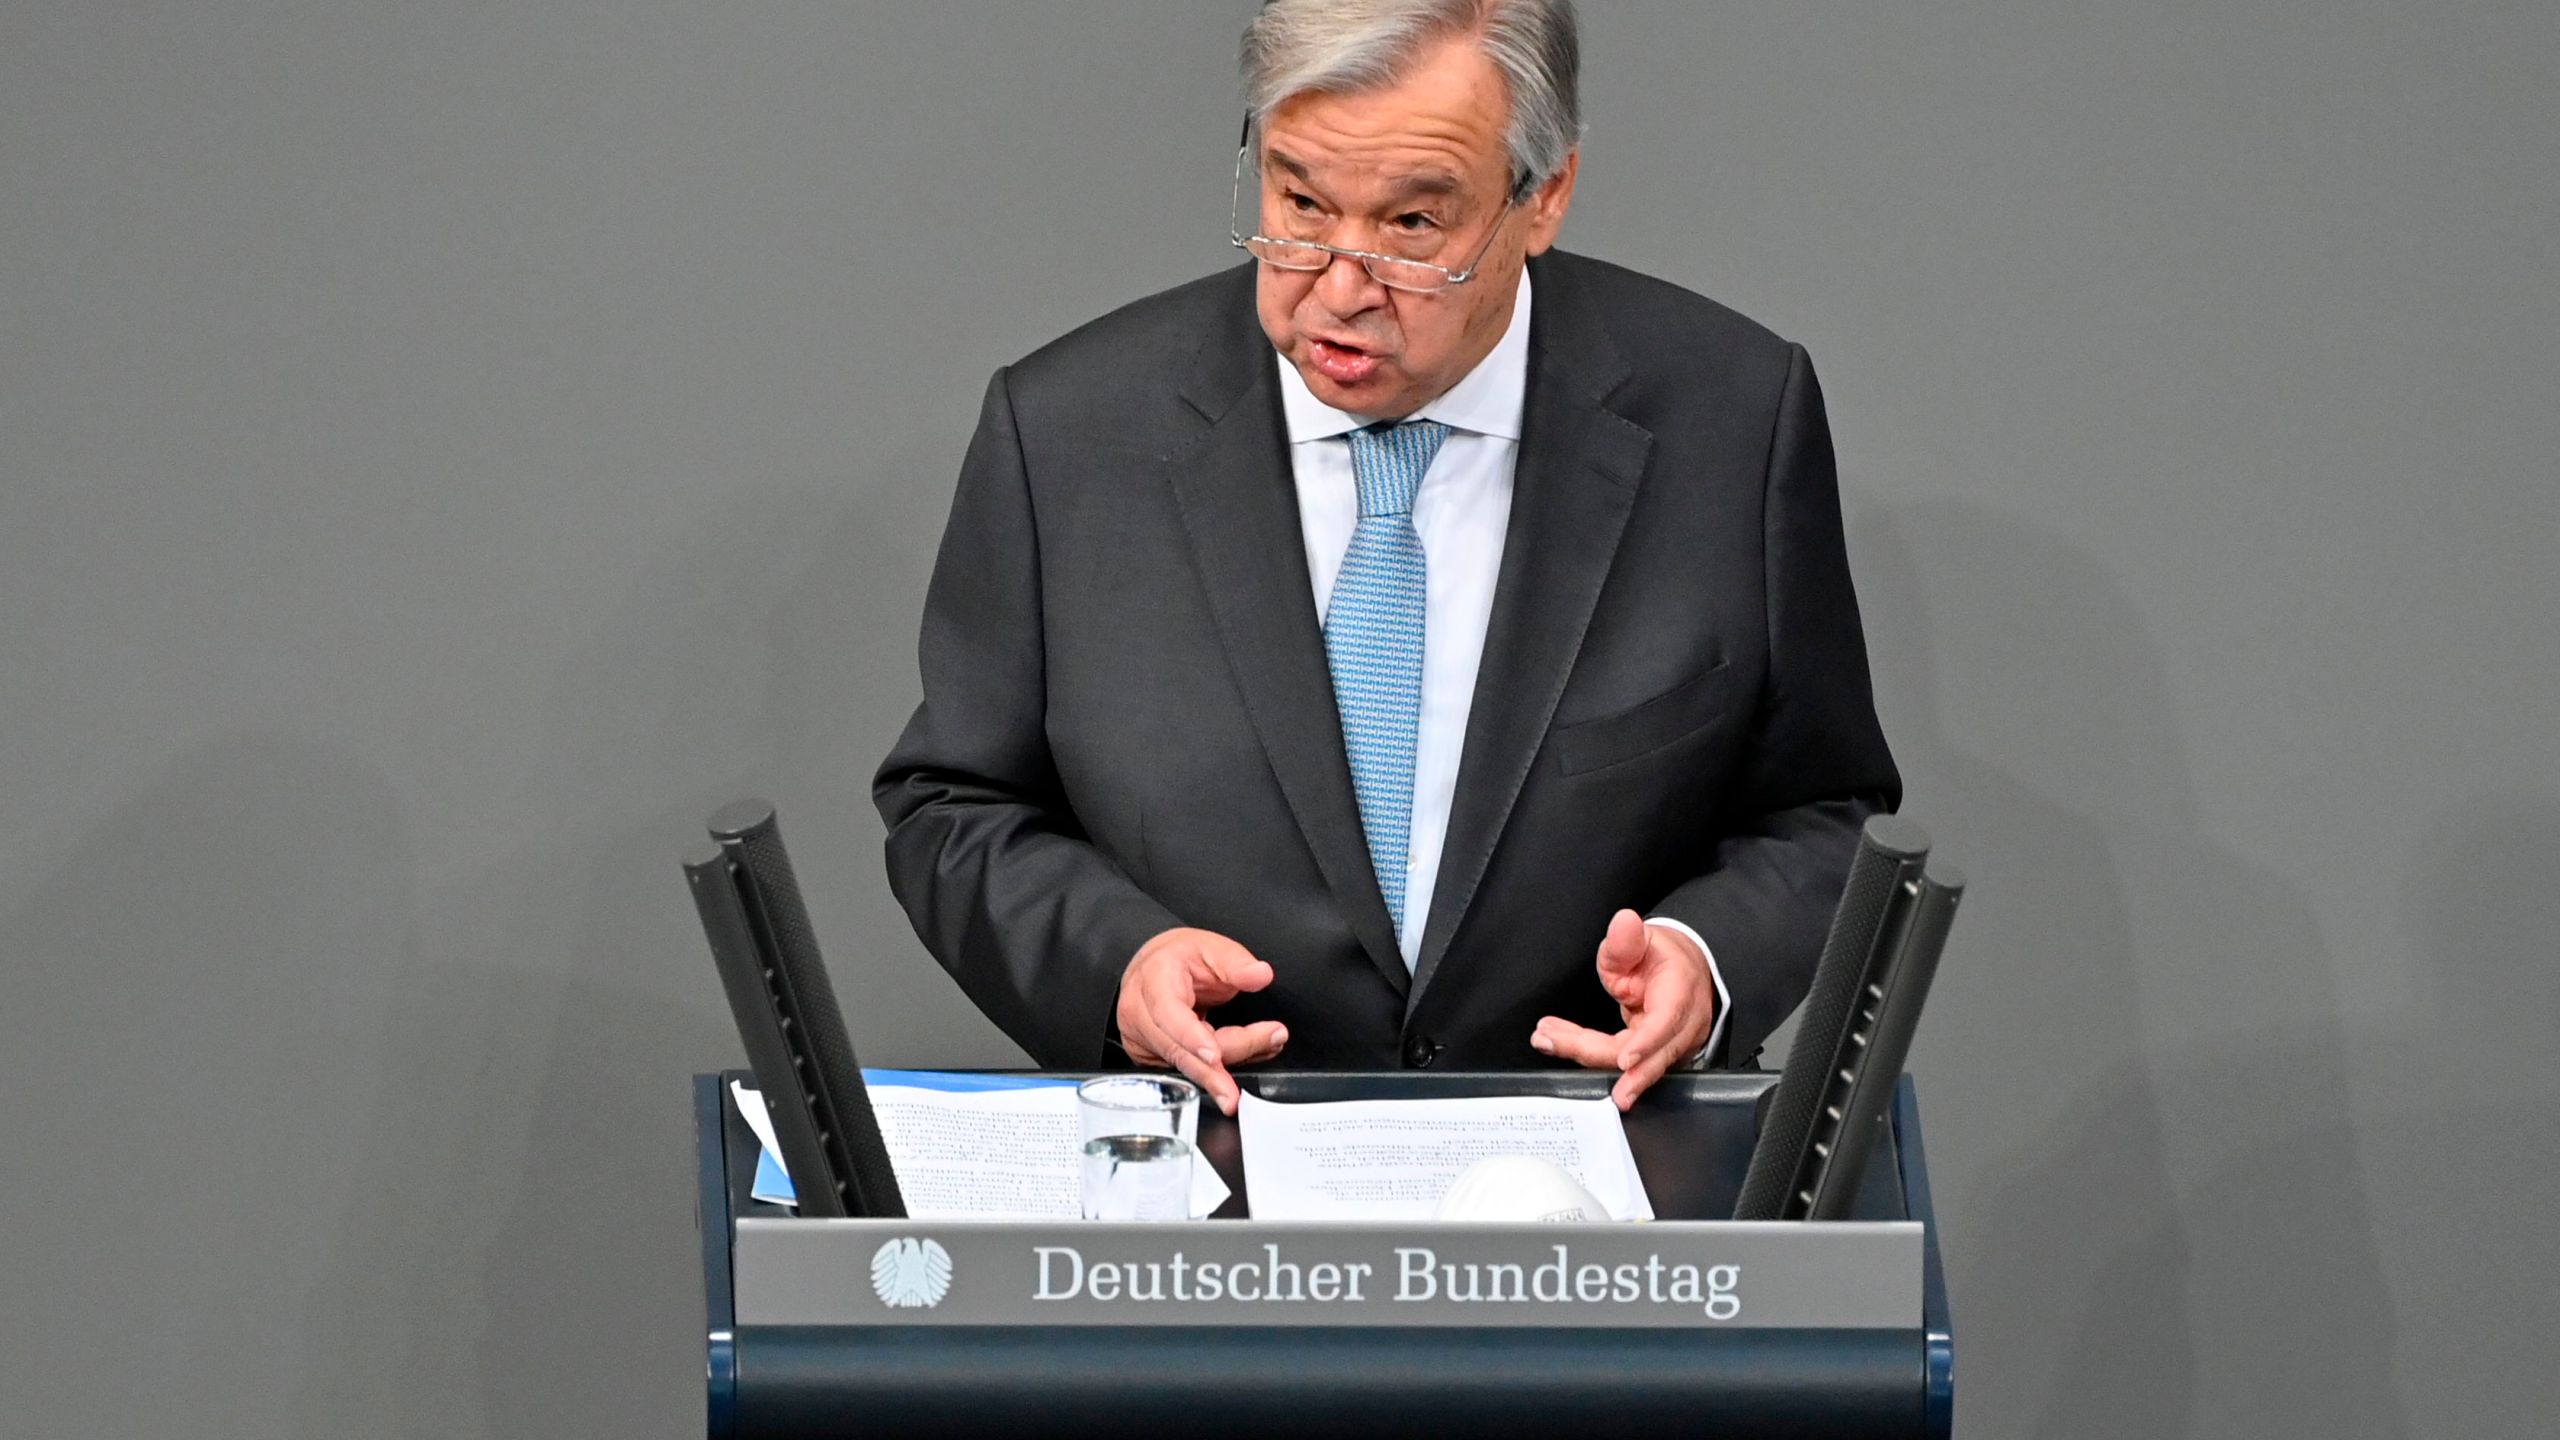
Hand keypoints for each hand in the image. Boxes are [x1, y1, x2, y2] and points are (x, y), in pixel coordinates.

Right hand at [1115, 927, 1288, 1114]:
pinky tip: (1235, 1068)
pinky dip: (1212, 1071)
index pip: (1168, 1014)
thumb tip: (1261, 974)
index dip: (1192, 1038)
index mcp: (1152, 980)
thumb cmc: (1181, 959)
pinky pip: (1183, 1069)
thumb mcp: (1212, 948)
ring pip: (1183, 1065)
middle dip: (1217, 1067)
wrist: (1155, 968)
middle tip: (1249, 1074)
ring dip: (1220, 1072)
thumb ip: (1238, 963)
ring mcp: (1139, 1038)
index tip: (1216, 1056)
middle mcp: (1139, 1013)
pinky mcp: (1148, 1055)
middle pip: (1178, 1049)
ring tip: (1256, 1062)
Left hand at [1530, 909, 1715, 1110]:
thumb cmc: (1660, 958)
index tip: (1623, 1060)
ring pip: (1631, 1065)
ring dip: (1586, 1055)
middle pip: (1646, 1055)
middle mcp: (1683, 1026)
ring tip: (1547, 1040)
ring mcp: (1673, 1046)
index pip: (1667, 1023)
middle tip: (1553, 1042)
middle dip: (1599, 1055)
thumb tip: (1624, 921)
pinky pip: (1624, 1064)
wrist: (1682, 971)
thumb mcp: (1641, 940)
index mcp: (1682, 993)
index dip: (1646, 1044)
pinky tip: (1561, 1043)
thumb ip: (1627, 938)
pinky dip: (1591, 1055)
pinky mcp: (1655, 1057)